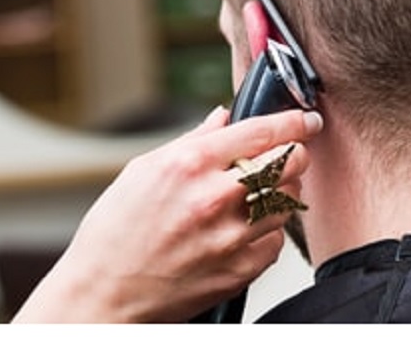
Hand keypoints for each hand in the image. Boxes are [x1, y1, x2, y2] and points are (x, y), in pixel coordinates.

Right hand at [12, 107, 322, 322]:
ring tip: (249, 199)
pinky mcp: (240, 270)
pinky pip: (275, 242)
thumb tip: (223, 118)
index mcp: (190, 164)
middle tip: (286, 157)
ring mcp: (230, 237)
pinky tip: (238, 232)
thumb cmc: (115, 232)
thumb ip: (192, 140)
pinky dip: (265, 233)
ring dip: (278, 195)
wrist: (105, 293)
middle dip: (294, 155)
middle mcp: (214, 198)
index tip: (305, 119)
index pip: (262, 132)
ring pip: (288, 203)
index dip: (293, 121)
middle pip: (289, 164)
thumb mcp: (143, 170)